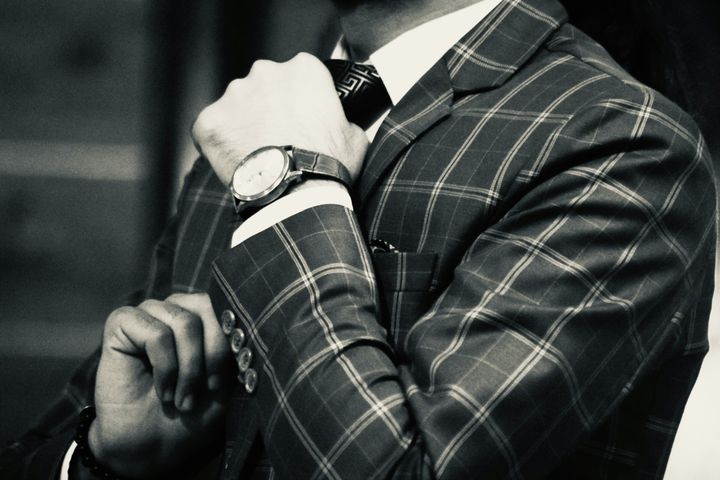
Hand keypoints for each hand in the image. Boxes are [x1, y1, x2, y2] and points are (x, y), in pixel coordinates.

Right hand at [89, 293, 233, 477]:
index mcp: (202, 313)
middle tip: (209, 389)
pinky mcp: (122, 322)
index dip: (231, 340)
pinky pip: (156, 334)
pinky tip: (163, 391)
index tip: (228, 378)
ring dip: (189, 367)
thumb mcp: (228, 375)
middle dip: (213, 353)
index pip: (226, 303)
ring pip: (185, 322)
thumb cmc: (194, 410)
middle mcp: (175, 306)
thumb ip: (235, 342)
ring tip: (184, 398)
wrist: (154, 445)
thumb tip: (246, 317)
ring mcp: (148, 312)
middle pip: (207, 308)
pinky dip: (165, 367)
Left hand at [192, 52, 368, 184]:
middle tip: (279, 137)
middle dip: (268, 106)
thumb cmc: (329, 165)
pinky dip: (221, 144)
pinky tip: (238, 163)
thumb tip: (340, 125)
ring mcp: (233, 95)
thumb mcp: (355, 136)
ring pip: (236, 106)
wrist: (297, 195)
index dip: (300, 99)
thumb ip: (343, 119)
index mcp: (304, 69)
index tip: (301, 119)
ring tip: (258, 154)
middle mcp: (265, 72)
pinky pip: (211, 129)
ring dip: (244, 124)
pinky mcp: (209, 121)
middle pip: (264, 85)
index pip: (298, 74)